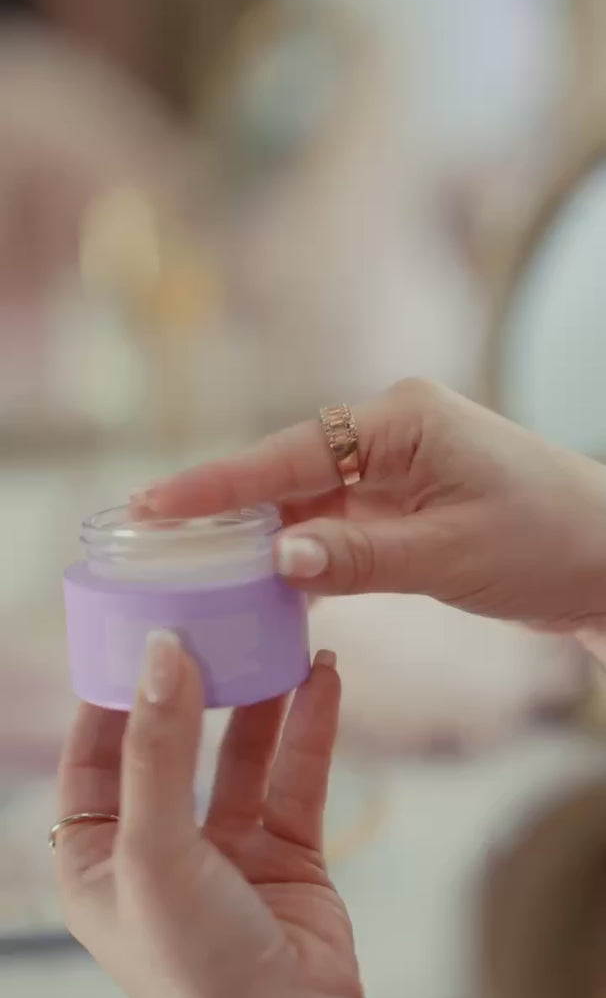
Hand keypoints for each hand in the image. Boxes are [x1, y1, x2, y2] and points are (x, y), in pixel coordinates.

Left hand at [56, 638, 360, 997]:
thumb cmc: (196, 972)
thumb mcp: (155, 853)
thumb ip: (157, 752)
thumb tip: (161, 653)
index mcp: (98, 855)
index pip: (95, 750)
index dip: (116, 687)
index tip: (141, 625)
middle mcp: (158, 847)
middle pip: (173, 741)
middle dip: (195, 682)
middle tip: (214, 619)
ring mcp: (225, 851)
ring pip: (241, 753)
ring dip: (262, 697)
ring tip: (277, 635)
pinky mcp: (287, 854)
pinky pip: (299, 776)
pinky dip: (312, 727)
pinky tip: (324, 678)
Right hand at [132, 379, 605, 634]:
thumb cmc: (548, 543)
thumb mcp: (452, 555)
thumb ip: (363, 556)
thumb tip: (279, 557)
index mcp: (404, 421)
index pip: (292, 452)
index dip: (219, 483)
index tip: (155, 503)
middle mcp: (393, 429)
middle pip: (289, 467)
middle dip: (226, 504)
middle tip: (150, 534)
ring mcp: (397, 462)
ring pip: (308, 494)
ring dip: (262, 530)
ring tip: (192, 560)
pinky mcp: (404, 496)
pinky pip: (337, 517)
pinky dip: (304, 547)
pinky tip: (266, 576)